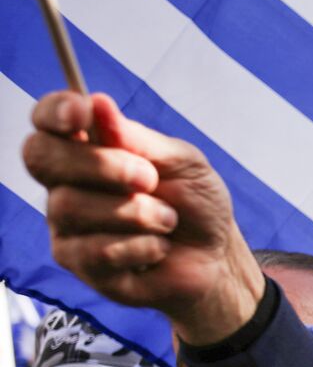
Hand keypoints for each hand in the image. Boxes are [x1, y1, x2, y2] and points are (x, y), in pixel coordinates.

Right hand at [24, 92, 263, 343]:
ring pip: (70, 206)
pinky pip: (96, 251)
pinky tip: (158, 248)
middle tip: (149, 178)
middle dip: (100, 164)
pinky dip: (142, 246)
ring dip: (136, 213)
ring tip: (167, 220)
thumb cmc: (194, 203)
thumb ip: (139, 139)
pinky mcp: (80, 263)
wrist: (216, 254)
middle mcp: (66, 183)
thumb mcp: (182, 162)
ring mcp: (67, 225)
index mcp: (87, 148)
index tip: (81, 112)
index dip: (54, 111)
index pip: (47, 120)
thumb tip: (99, 103)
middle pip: (41, 157)